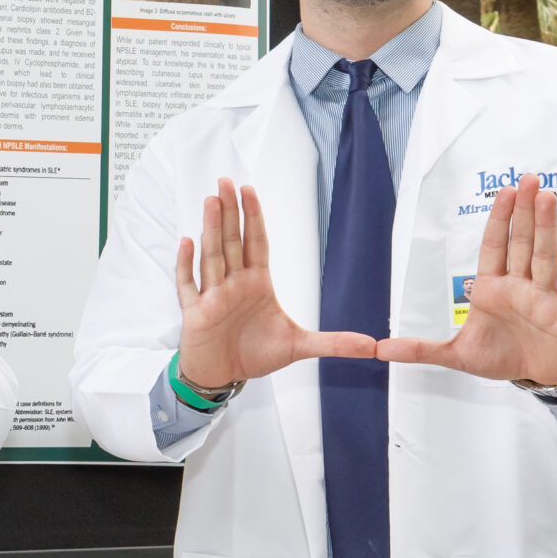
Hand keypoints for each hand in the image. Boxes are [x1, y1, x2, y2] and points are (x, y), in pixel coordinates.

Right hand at [174, 179, 377, 387]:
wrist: (222, 376)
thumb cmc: (253, 355)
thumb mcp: (299, 347)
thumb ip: (334, 342)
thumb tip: (370, 346)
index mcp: (256, 284)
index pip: (255, 243)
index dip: (253, 217)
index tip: (249, 190)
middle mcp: (233, 284)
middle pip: (232, 241)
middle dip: (230, 212)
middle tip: (226, 181)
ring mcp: (212, 296)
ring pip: (211, 257)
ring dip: (211, 229)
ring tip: (212, 201)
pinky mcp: (195, 313)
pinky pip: (188, 285)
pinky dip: (186, 265)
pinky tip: (187, 242)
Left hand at [380, 175, 556, 386]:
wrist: (540, 377)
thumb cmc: (503, 357)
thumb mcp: (456, 355)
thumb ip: (419, 349)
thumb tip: (380, 349)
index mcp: (492, 289)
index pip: (494, 247)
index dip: (498, 220)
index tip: (503, 192)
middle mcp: (520, 286)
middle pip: (521, 243)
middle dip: (522, 212)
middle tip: (527, 179)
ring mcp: (545, 296)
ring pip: (545, 256)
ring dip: (546, 227)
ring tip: (545, 197)